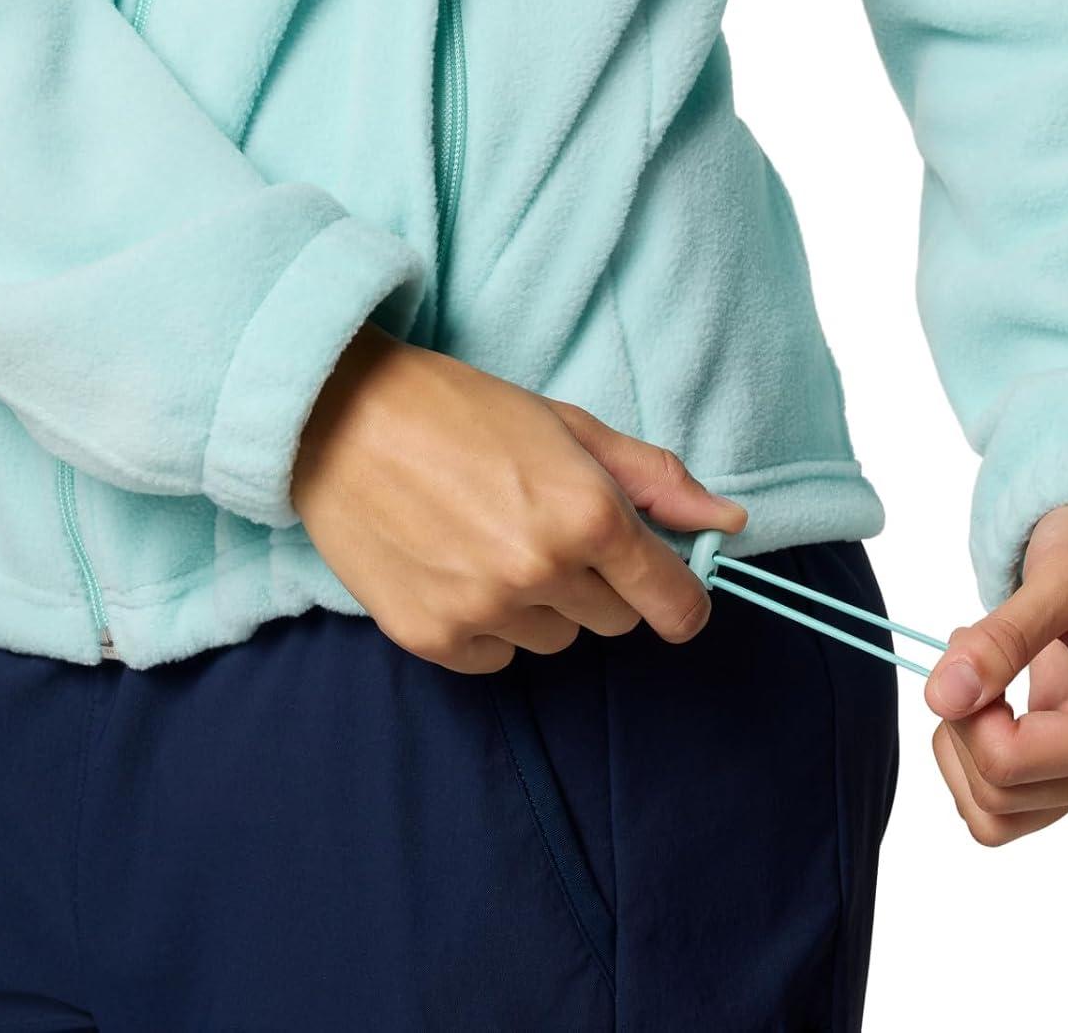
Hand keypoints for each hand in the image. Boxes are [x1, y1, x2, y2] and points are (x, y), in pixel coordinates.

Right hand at [291, 322, 747, 673]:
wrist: (340, 418)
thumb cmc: (461, 409)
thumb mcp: (570, 426)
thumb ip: (655, 480)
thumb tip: (727, 523)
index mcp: (588, 515)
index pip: (673, 602)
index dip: (679, 597)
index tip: (669, 591)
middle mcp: (542, 572)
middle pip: (615, 622)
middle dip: (601, 582)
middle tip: (552, 527)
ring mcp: (483, 611)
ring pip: (556, 641)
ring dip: (544, 604)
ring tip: (495, 540)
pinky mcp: (430, 638)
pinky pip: (497, 659)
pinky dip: (491, 625)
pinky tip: (459, 568)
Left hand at [924, 503, 1067, 845]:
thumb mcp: (1060, 575)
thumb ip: (1002, 638)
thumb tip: (944, 697)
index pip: (1010, 764)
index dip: (965, 712)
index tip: (969, 644)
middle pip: (997, 794)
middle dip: (960, 722)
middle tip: (972, 647)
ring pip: (993, 814)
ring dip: (960, 746)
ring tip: (979, 674)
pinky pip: (998, 803)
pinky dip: (969, 756)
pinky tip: (984, 698)